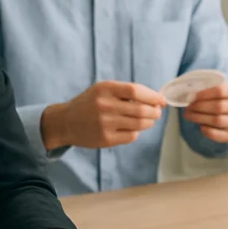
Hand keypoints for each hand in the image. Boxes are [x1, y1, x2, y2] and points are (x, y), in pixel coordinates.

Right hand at [41, 81, 164, 149]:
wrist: (65, 122)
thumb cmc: (89, 103)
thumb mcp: (102, 89)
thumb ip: (125, 91)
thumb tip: (154, 98)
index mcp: (105, 89)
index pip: (136, 91)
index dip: (153, 96)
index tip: (161, 100)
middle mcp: (105, 106)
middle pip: (141, 109)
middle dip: (154, 112)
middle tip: (157, 112)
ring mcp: (105, 124)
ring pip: (139, 124)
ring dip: (148, 122)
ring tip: (148, 120)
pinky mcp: (105, 139)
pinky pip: (131, 136)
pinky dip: (136, 132)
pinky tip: (131, 129)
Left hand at [182, 79, 227, 142]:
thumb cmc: (219, 96)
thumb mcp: (216, 86)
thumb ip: (205, 87)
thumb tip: (189, 95)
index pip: (221, 90)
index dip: (203, 94)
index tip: (191, 96)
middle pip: (219, 106)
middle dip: (199, 107)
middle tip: (188, 107)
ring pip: (217, 121)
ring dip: (199, 118)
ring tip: (188, 115)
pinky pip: (218, 135)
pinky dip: (207, 131)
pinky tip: (200, 126)